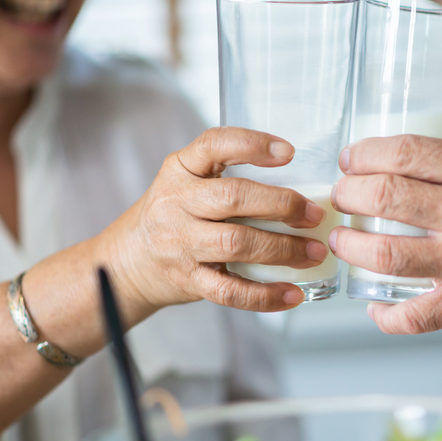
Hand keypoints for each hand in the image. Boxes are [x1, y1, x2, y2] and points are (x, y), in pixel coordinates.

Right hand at [97, 127, 328, 319]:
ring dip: (283, 249)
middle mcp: (176, 203)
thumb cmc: (173, 215)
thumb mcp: (187, 182)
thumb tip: (301, 187)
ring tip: (314, 252)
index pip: (214, 145)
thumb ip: (227, 176)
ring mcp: (180, 244)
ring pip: (236, 244)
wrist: (127, 262)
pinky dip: (265, 295)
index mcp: (180, 170)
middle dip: (281, 205)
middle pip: (233, 198)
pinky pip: (231, 290)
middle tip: (314, 214)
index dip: (252, 145)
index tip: (289, 152)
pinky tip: (292, 293)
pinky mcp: (188, 280)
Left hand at [328, 135, 441, 333]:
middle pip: (384, 196)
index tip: (353, 157)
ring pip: (384, 253)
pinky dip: (386, 315)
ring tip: (344, 239)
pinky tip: (374, 306)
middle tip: (343, 195)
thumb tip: (426, 170)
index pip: (406, 152)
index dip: (366, 152)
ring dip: (352, 245)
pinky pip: (415, 316)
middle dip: (349, 192)